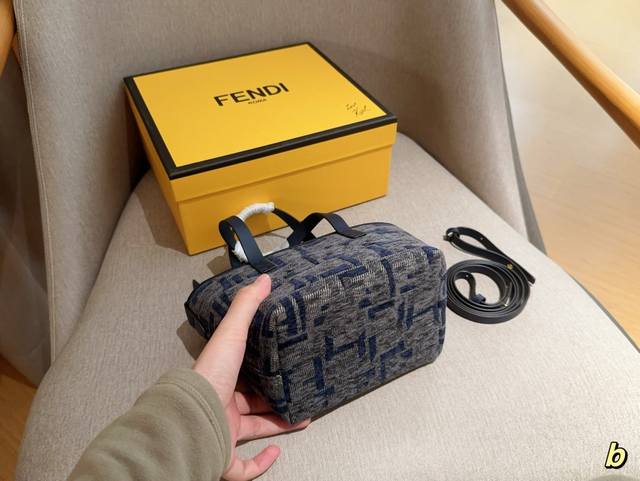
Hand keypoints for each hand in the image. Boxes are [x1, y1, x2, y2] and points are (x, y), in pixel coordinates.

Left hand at [194, 274, 309, 480]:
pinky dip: (262, 462)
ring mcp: (222, 433)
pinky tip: (276, 453)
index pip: (244, 372)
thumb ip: (246, 307)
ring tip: (302, 417)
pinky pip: (244, 466)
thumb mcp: (230, 335)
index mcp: (220, 379)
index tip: (283, 361)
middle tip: (299, 391)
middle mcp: (221, 406)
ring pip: (253, 430)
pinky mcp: (224, 459)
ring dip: (278, 424)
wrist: (192, 421)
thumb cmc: (210, 379)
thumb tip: (263, 278)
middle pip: (252, 402)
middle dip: (276, 397)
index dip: (264, 368)